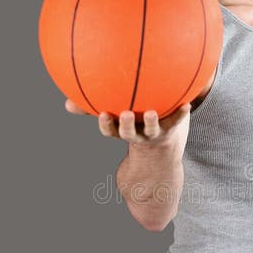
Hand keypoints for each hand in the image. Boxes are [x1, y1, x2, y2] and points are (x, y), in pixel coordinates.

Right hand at [64, 99, 192, 146]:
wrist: (159, 148)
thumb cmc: (131, 125)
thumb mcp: (112, 118)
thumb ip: (91, 108)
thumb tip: (65, 103)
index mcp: (122, 130)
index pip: (111, 130)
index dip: (107, 124)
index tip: (103, 113)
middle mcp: (137, 134)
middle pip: (129, 133)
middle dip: (127, 125)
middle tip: (125, 113)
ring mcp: (153, 133)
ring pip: (151, 130)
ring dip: (152, 123)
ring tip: (153, 112)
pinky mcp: (170, 129)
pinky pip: (176, 121)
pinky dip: (181, 114)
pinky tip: (186, 104)